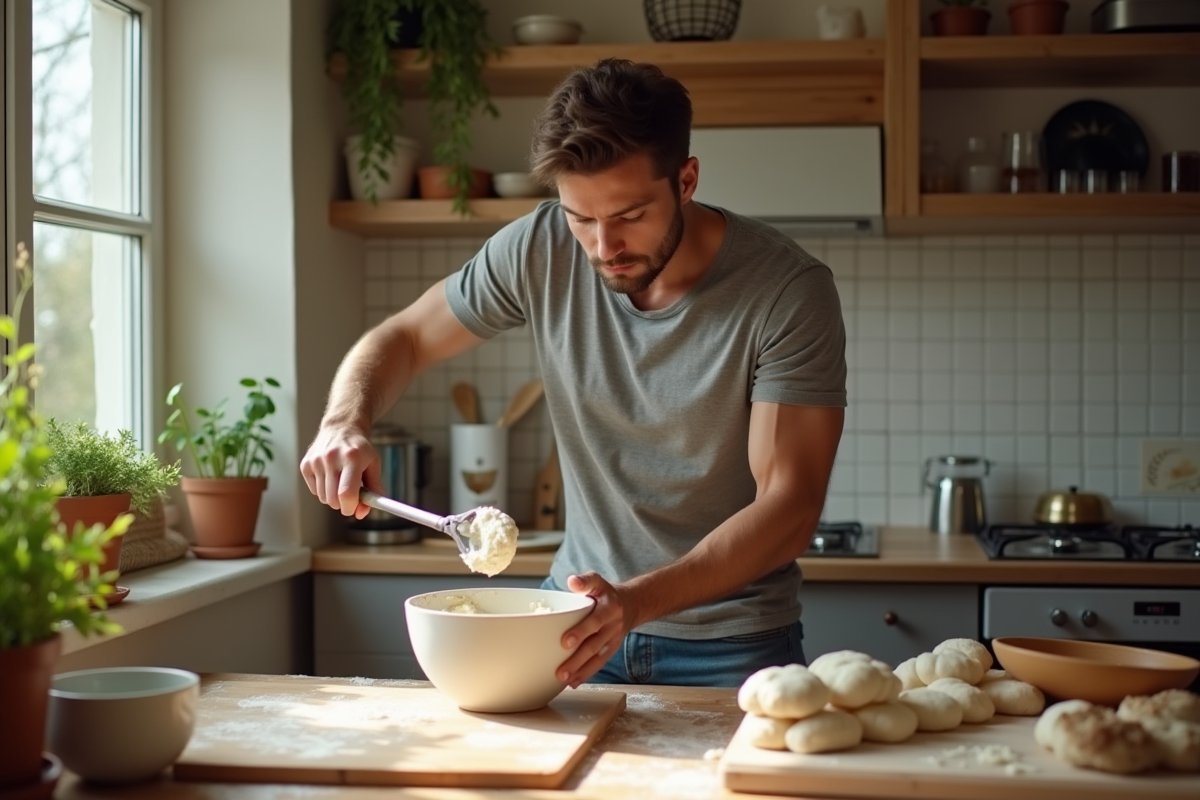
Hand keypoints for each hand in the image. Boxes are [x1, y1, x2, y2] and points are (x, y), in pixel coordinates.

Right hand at [299, 423, 380, 517]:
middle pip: (333, 499)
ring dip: (333, 496)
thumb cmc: (359, 449)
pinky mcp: (305, 464)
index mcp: (352, 458)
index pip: (346, 493)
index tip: (355, 509)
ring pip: (323, 498)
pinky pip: (314, 491)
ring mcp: (316, 461)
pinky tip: (329, 475)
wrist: (340, 428)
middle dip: (343, 504)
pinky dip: (323, 490)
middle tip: (350, 495)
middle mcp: (331, 458)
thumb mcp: (373, 465)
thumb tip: (362, 512)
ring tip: (340, 480)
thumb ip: (374, 490)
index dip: (351, 507)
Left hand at [556, 572, 631, 687]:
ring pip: (596, 657)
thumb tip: (572, 581)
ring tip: (564, 679)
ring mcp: (612, 639)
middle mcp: (612, 625)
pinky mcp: (611, 649)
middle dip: (577, 658)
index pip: (595, 621)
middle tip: (560, 670)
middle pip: (594, 644)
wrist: (631, 604)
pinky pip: (599, 663)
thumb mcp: (598, 582)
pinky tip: (573, 682)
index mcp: (608, 607)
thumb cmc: (606, 593)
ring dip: (580, 670)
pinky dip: (586, 673)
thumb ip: (586, 581)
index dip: (581, 631)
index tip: (565, 642)